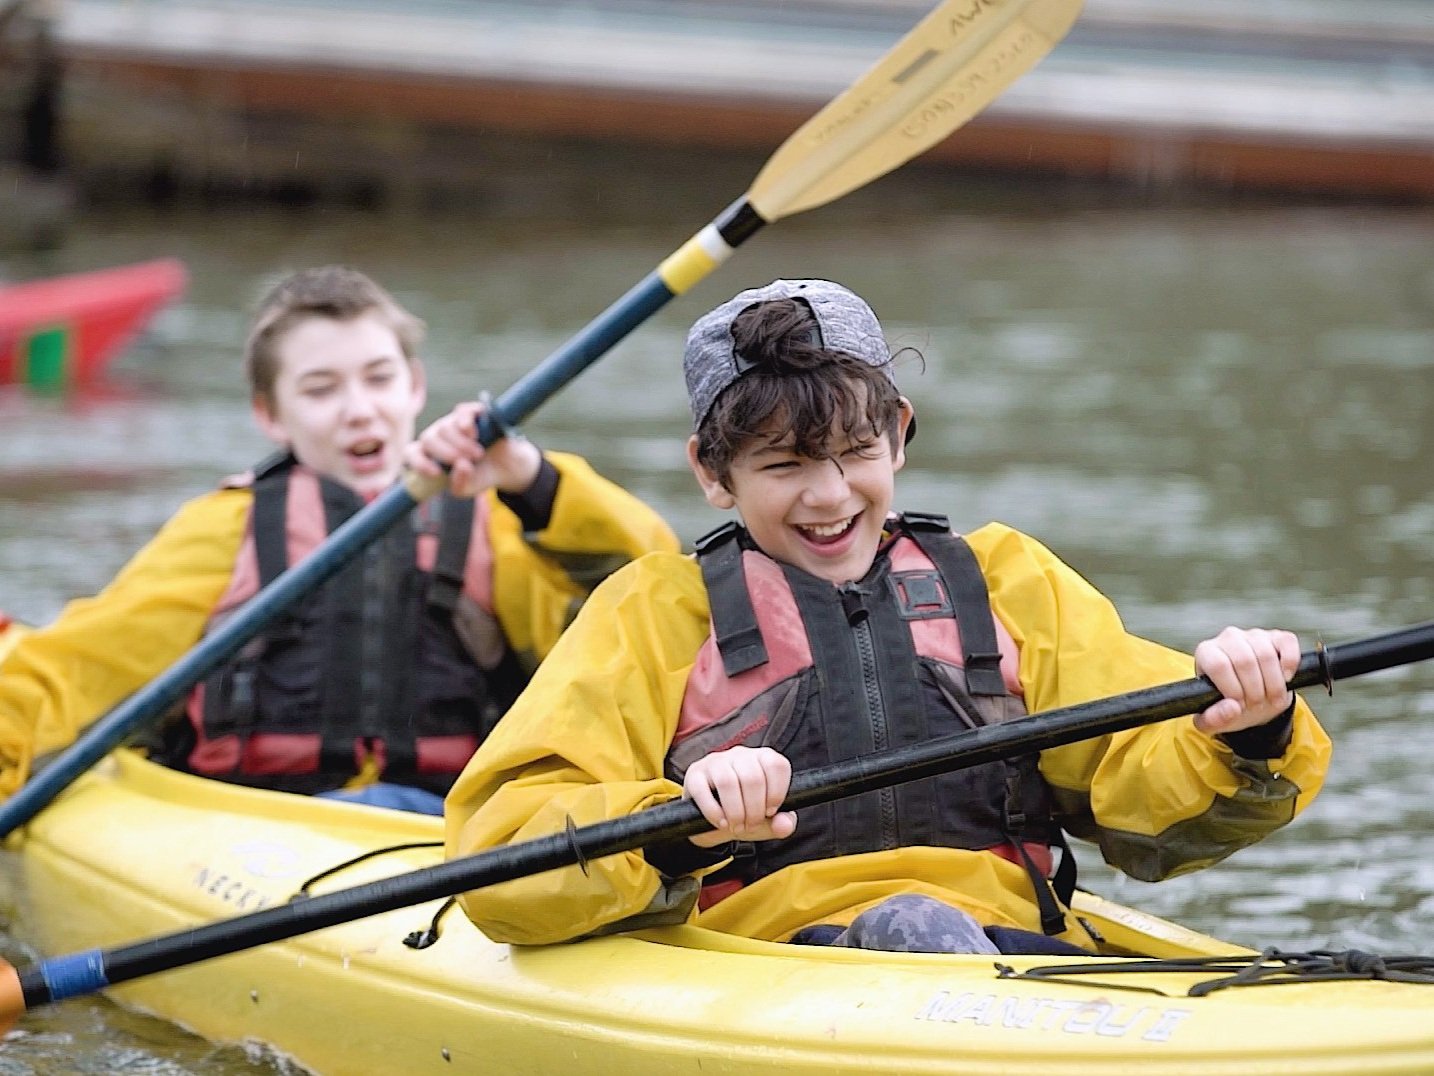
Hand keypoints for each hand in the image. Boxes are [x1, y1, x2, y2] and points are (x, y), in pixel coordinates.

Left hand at [402, 399, 541, 497]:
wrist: (508, 467)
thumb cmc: (480, 476)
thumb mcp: (466, 489)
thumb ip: (459, 484)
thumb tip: (461, 465)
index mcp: (431, 454)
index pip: (412, 452)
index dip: (419, 462)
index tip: (437, 474)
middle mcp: (439, 435)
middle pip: (428, 438)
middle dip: (447, 453)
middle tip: (467, 463)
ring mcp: (454, 422)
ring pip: (445, 427)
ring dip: (461, 444)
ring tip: (478, 455)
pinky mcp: (473, 413)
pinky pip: (461, 411)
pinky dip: (465, 423)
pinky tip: (473, 435)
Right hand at [682, 746, 796, 847]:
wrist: (715, 822)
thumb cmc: (747, 813)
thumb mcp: (769, 821)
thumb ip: (783, 823)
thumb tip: (785, 825)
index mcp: (763, 759)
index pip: (776, 765)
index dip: (777, 792)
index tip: (770, 812)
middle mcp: (740, 754)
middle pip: (752, 777)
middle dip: (754, 809)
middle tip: (750, 825)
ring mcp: (715, 762)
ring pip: (728, 781)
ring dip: (735, 811)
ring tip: (736, 826)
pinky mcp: (694, 774)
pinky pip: (702, 789)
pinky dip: (713, 811)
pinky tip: (721, 823)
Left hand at [1192, 626, 1298, 735]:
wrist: (1251, 701)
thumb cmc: (1228, 705)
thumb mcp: (1213, 720)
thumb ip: (1213, 719)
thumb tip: (1232, 708)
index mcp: (1206, 653)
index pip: (1218, 665)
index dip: (1232, 689)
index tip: (1239, 704)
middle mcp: (1228, 638)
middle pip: (1244, 661)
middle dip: (1254, 691)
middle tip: (1256, 705)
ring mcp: (1254, 635)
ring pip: (1266, 654)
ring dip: (1274, 684)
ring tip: (1271, 698)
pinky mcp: (1278, 637)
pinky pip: (1287, 642)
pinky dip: (1289, 664)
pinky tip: (1285, 678)